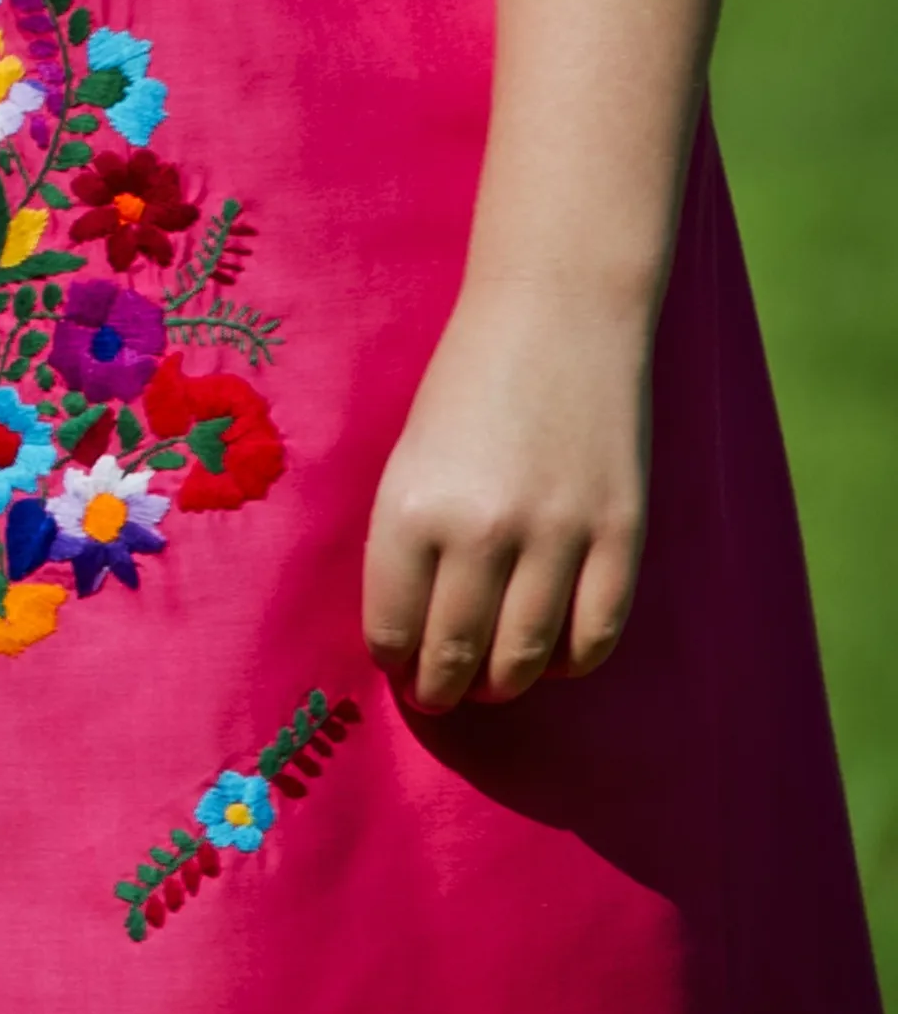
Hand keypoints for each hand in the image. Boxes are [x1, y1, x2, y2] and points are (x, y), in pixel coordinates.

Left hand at [362, 282, 651, 712]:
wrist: (556, 316)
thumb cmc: (466, 386)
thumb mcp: (409, 457)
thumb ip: (409, 539)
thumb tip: (410, 626)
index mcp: (410, 508)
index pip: (393, 625)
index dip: (394, 661)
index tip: (397, 670)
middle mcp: (481, 530)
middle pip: (457, 652)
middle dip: (442, 687)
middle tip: (439, 696)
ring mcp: (557, 535)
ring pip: (526, 657)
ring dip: (504, 684)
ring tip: (490, 684)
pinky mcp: (620, 533)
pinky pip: (598, 632)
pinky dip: (572, 660)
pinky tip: (554, 658)